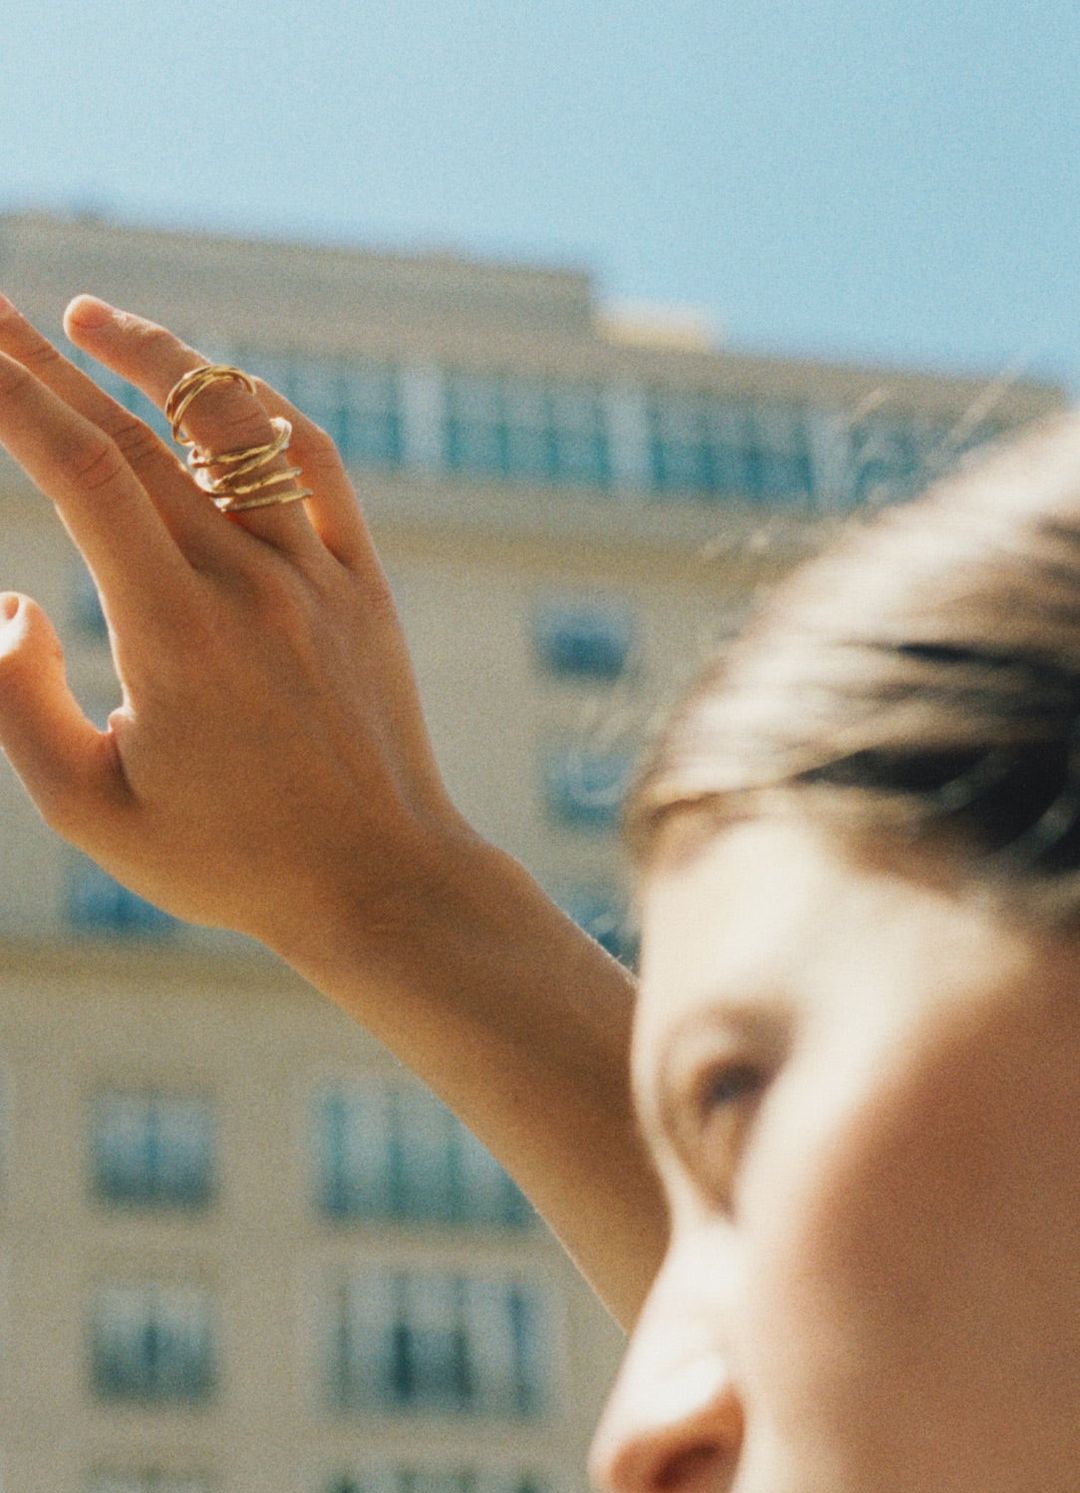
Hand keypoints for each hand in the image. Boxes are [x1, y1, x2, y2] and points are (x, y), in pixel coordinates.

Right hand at [0, 293, 469, 950]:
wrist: (381, 882)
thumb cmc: (231, 861)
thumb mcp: (92, 812)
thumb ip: (20, 705)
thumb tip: (10, 604)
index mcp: (176, 635)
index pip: (82, 472)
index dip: (14, 396)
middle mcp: (250, 584)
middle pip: (135, 434)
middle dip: (46, 361)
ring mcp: (315, 575)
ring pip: (231, 428)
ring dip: (155, 360)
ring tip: (85, 320)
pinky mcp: (360, 583)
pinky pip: (313, 466)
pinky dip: (257, 411)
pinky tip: (212, 391)